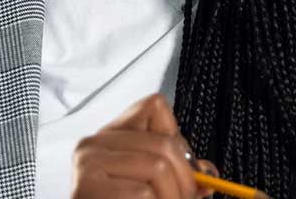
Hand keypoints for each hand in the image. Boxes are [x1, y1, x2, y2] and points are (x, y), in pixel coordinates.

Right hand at [70, 93, 217, 198]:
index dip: (177, 139)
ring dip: (171, 197)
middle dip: (186, 179)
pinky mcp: (87, 184)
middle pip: (165, 143)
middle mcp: (95, 142)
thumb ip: (178, 174)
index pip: (155, 106)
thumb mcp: (153, 185)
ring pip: (157, 167)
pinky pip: (142, 193)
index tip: (180, 169)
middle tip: (184, 198)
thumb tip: (208, 174)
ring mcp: (88, 162)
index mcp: (111, 136)